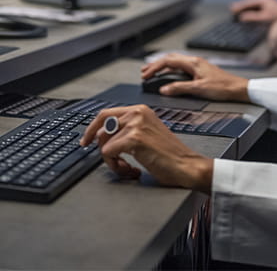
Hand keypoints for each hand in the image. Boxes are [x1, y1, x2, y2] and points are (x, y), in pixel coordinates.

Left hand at [80, 105, 212, 192]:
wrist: (186, 165)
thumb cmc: (169, 155)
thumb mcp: (147, 134)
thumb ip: (127, 131)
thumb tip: (102, 138)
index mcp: (141, 110)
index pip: (107, 114)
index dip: (92, 128)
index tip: (86, 140)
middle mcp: (137, 113)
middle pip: (101, 125)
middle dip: (97, 144)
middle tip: (105, 158)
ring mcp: (135, 124)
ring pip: (104, 142)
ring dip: (112, 161)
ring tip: (129, 167)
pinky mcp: (134, 138)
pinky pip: (108, 153)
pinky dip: (116, 166)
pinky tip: (132, 170)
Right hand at [141, 53, 249, 100]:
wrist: (239, 89)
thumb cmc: (223, 87)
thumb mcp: (199, 89)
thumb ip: (180, 88)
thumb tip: (163, 89)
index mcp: (193, 63)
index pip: (168, 61)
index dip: (154, 67)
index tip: (145, 75)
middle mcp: (194, 62)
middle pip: (170, 59)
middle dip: (156, 65)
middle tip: (144, 72)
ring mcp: (198, 66)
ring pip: (175, 63)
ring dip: (163, 67)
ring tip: (152, 73)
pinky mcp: (200, 71)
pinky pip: (181, 68)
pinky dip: (171, 70)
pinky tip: (168, 76)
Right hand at [229, 0, 276, 22]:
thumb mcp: (264, 17)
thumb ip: (252, 17)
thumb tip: (242, 16)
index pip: (247, 2)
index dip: (239, 6)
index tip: (232, 8)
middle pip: (249, 3)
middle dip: (241, 6)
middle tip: (231, 9)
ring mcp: (267, 2)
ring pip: (253, 5)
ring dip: (245, 9)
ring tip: (237, 11)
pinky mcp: (268, 7)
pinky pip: (256, 8)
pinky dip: (251, 11)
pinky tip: (247, 14)